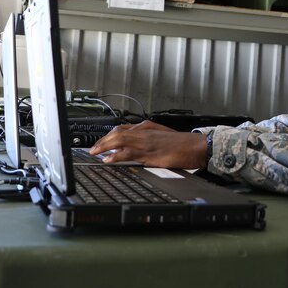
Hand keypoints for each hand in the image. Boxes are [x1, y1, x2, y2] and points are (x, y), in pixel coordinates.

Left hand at [89, 120, 207, 168]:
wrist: (195, 146)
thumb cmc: (182, 143)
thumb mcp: (162, 136)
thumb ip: (147, 138)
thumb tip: (135, 144)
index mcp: (147, 127)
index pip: (121, 129)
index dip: (108, 136)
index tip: (100, 142)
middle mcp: (144, 131)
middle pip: (116, 132)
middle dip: (102, 140)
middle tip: (92, 148)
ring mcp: (145, 141)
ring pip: (118, 140)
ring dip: (104, 146)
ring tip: (94, 152)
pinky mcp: (149, 152)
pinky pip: (127, 153)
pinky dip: (115, 156)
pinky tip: (108, 160)